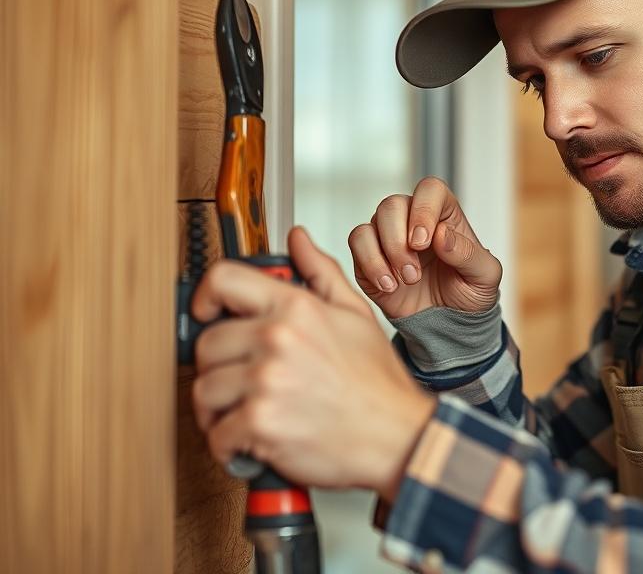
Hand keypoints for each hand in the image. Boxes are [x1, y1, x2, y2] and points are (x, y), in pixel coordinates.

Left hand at [190, 227, 435, 499]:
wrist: (397, 435)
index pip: (224, 279)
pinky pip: (215, 434)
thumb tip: (298, 240)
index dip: (204, 296)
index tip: (204, 313)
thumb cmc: (376, 382)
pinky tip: (251, 440)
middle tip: (237, 380)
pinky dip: (227, 444)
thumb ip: (321, 272)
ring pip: (204, 390)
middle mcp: (278, 339)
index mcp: (297, 309)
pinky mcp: (260, 423)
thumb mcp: (356, 314)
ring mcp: (266, 381)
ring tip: (244, 412)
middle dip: (217, 366)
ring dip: (217, 408)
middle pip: (206, 344)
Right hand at [348, 176, 501, 319]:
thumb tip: (441, 234)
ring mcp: (388, 236)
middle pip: (392, 204)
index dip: (422, 210)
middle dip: (399, 242)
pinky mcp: (368, 255)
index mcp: (444, 213)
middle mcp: (412, 218)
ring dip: (386, 255)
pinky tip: (390, 286)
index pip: (429, 190)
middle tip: (414, 273)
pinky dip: (371, 265)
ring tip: (407, 281)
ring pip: (372, 222)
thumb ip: (469, 254)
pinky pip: (357, 244)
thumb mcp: (485, 276)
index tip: (423, 242)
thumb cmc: (468, 291)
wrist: (448, 321)